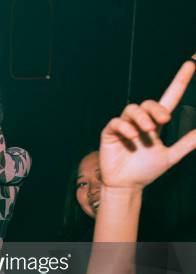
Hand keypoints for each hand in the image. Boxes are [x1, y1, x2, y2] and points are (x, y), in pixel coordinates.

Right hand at [99, 60, 195, 188]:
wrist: (127, 185)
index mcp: (156, 124)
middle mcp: (140, 122)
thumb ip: (187, 143)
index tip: (192, 63)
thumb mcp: (171, 156)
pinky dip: (125, 126)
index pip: (170, 97)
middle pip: (149, 103)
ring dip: (142, 117)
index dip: (180, 81)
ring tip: (147, 131)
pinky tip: (132, 136)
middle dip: (157, 109)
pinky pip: (116, 122)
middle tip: (165, 119)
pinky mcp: (110, 133)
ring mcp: (124, 126)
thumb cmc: (146, 171)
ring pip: (132, 109)